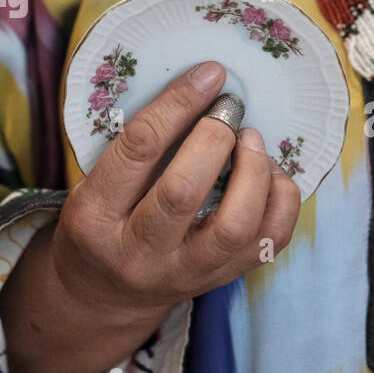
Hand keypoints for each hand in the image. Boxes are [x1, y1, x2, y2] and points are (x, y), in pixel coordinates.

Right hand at [0, 61, 300, 372]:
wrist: (104, 297)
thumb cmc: (101, 225)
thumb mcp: (92, 185)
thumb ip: (137, 148)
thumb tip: (202, 88)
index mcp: (94, 216)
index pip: (138, 150)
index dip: (178, 104)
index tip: (209, 75)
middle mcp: (137, 252)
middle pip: (182, 192)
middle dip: (215, 139)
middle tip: (229, 110)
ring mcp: (183, 273)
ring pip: (234, 226)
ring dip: (254, 172)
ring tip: (253, 141)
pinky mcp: (220, 281)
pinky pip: (267, 243)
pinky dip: (281, 201)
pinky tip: (272, 176)